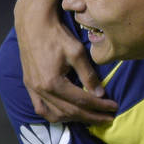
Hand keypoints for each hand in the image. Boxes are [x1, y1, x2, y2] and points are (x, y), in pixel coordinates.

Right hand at [14, 0, 117, 123]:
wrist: (33, 24)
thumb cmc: (57, 35)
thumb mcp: (76, 52)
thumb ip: (88, 75)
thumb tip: (100, 94)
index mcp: (53, 82)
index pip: (81, 101)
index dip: (99, 107)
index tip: (113, 107)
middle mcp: (41, 90)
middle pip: (69, 111)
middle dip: (91, 116)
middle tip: (108, 118)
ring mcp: (33, 89)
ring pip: (54, 114)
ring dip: (74, 119)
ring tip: (91, 117)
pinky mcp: (29, 86)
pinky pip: (41, 108)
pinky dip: (55, 114)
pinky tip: (67, 115)